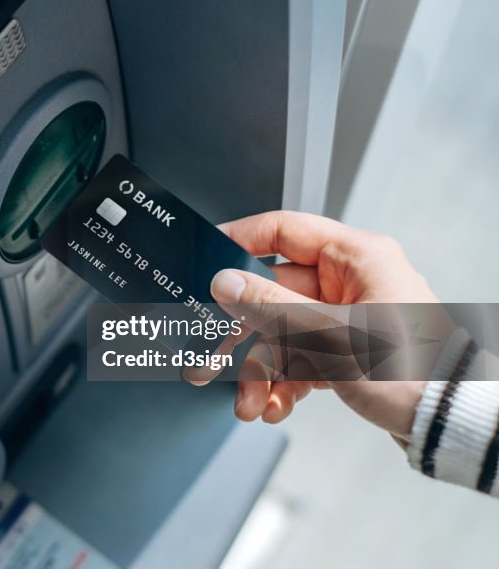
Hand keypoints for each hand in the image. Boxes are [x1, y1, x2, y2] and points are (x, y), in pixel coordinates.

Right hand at [209, 210, 438, 437]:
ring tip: (249, 400)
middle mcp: (351, 281)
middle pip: (272, 294)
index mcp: (355, 258)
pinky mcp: (348, 350)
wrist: (449, 424)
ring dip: (260, 369)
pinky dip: (283, 382)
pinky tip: (274, 405)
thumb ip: (270, 306)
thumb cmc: (413, 372)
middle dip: (243, 334)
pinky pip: (300, 356)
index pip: (282, 231)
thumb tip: (226, 282)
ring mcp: (349, 316)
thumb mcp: (329, 336)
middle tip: (212, 352)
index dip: (238, 241)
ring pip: (282, 331)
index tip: (207, 256)